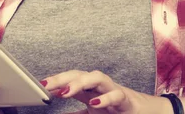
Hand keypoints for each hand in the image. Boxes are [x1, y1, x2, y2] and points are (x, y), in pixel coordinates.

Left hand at [42, 69, 157, 113]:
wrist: (143, 112)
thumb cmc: (115, 109)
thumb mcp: (92, 112)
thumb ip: (77, 113)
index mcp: (89, 88)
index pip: (70, 78)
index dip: (56, 79)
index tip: (41, 84)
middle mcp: (99, 85)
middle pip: (79, 73)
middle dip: (63, 77)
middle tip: (48, 85)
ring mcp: (113, 89)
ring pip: (97, 77)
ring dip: (80, 82)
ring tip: (66, 91)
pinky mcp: (126, 99)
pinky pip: (116, 95)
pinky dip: (105, 98)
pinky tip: (94, 102)